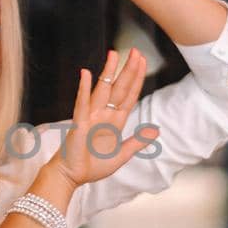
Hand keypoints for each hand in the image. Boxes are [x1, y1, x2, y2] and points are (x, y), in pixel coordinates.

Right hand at [51, 46, 158, 187]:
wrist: (72, 176)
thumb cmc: (92, 166)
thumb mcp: (121, 154)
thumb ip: (137, 142)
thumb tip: (155, 130)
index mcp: (115, 121)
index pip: (129, 95)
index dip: (136, 78)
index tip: (142, 61)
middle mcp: (104, 115)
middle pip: (119, 88)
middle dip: (128, 70)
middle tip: (136, 51)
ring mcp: (91, 117)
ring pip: (102, 90)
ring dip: (108, 72)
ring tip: (114, 54)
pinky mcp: (78, 123)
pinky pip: (82, 104)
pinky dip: (83, 89)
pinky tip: (86, 74)